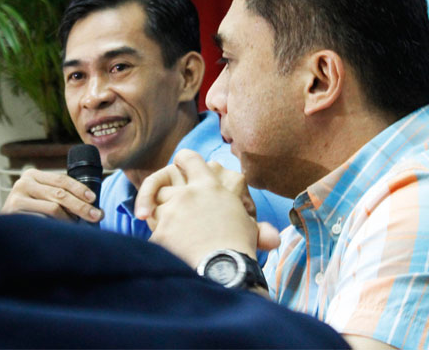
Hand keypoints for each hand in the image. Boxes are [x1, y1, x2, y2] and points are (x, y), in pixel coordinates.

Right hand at [0, 168, 102, 223]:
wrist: (1, 230)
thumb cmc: (28, 213)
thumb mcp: (41, 197)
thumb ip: (57, 195)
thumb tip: (91, 205)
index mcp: (33, 175)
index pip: (62, 179)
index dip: (80, 189)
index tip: (94, 199)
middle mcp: (23, 182)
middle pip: (60, 194)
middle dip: (81, 206)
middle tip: (97, 215)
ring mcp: (17, 197)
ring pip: (53, 208)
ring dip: (70, 219)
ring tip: (77, 225)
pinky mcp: (13, 212)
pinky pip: (43, 220)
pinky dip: (56, 226)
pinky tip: (63, 231)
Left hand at [134, 149, 261, 267]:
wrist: (224, 271)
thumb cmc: (241, 249)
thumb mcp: (251, 231)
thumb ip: (258, 229)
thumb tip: (274, 239)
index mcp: (210, 186)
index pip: (189, 158)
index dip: (182, 161)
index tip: (181, 167)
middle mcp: (188, 194)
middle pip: (166, 184)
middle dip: (170, 197)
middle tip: (181, 214)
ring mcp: (171, 212)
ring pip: (158, 208)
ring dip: (164, 219)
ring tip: (181, 237)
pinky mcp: (160, 232)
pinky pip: (154, 233)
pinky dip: (161, 242)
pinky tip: (175, 252)